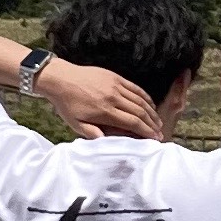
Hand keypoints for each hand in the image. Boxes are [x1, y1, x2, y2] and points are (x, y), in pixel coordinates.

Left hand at [35, 56, 159, 142]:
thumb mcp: (75, 124)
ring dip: (151, 111)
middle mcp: (113, 98)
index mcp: (105, 111)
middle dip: (152, 123)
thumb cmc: (67, 104)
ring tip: (158, 121)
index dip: (146, 131)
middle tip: (160, 132)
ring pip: (140, 99)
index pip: (132, 122)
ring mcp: (116, 85)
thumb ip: (92, 134)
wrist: (60, 78)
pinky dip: (145, 96)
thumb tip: (108, 143)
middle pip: (140, 111)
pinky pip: (134, 87)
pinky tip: (150, 104)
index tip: (154, 138)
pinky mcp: (115, 77)